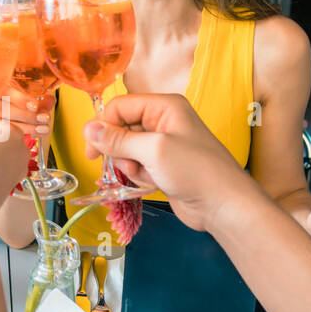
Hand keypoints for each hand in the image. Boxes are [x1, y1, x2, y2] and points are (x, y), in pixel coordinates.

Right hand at [82, 93, 254, 231]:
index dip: (104, 126)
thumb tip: (87, 129)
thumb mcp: (153, 150)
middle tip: (131, 165)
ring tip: (150, 176)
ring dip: (131, 166)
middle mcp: (163, 121)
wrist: (222, 205)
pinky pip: (137, 166)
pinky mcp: (163, 165)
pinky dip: (140, 176)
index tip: (93, 151)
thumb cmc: (196, 171)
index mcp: (164, 106)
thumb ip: (118, 139)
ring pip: (127, 150)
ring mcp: (163, 145)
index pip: (120, 107)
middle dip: (121, 151)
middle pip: (121, 129)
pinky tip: (155, 183)